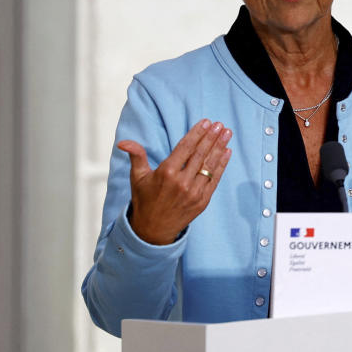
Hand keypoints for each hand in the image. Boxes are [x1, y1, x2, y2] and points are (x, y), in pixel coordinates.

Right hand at [117, 119, 231, 244]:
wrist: (153, 230)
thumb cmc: (145, 200)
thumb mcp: (138, 177)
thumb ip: (136, 156)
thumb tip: (123, 142)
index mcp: (166, 173)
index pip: (185, 147)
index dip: (197, 133)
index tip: (206, 122)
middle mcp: (182, 182)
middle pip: (200, 154)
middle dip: (211, 137)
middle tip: (220, 125)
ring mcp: (194, 192)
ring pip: (209, 165)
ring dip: (220, 147)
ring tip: (227, 133)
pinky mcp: (202, 201)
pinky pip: (215, 180)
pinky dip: (222, 165)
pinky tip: (227, 152)